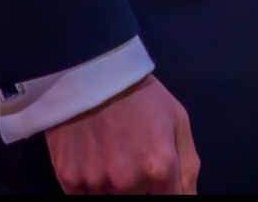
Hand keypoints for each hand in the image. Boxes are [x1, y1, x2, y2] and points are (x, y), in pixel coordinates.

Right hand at [46, 73, 198, 194]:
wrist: (93, 68)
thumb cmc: (141, 94)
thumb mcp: (178, 120)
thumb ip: (188, 167)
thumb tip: (189, 200)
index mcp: (160, 167)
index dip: (165, 191)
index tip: (157, 179)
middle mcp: (128, 182)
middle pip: (138, 201)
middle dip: (140, 186)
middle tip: (132, 155)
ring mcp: (96, 182)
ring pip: (109, 199)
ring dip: (113, 185)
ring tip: (111, 153)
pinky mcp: (68, 179)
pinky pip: (83, 197)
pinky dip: (89, 183)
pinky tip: (92, 157)